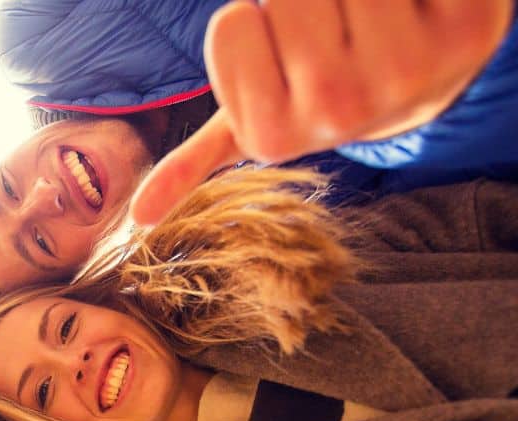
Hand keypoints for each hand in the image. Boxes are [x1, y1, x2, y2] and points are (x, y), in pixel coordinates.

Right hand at [131, 0, 513, 224]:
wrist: (424, 84)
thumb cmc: (325, 90)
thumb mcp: (257, 129)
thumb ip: (195, 164)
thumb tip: (138, 217)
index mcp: (274, 134)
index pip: (230, 25)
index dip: (253, 25)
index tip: (280, 60)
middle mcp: (338, 111)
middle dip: (302, 2)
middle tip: (329, 31)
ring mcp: (404, 71)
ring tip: (368, 17)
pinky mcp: (464, 29)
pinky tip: (411, 8)